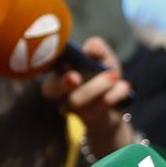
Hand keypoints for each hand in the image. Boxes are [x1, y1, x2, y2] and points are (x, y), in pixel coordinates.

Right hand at [40, 37, 136, 158]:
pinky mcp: (90, 118)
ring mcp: (73, 108)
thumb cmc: (102, 75)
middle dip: (63, 83)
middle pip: (50, 90)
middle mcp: (59, 92)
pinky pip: (99, 107)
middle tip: (76, 77)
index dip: (44, 65)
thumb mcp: (103, 58)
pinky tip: (124, 86)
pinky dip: (116, 93)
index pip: (40, 69)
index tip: (52, 59)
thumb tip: (90, 49)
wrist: (115, 104)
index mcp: (57, 72)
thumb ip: (97, 48)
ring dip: (97, 86)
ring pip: (76, 100)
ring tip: (114, 76)